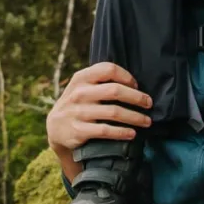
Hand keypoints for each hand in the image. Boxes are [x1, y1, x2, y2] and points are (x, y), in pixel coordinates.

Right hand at [47, 62, 152, 179]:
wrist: (55, 128)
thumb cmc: (77, 104)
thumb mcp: (82, 87)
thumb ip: (100, 81)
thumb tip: (134, 82)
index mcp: (81, 78)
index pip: (108, 69)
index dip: (126, 76)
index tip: (137, 85)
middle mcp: (79, 93)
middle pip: (115, 91)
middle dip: (137, 98)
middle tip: (149, 104)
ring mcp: (78, 112)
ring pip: (114, 112)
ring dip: (135, 117)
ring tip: (147, 121)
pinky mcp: (78, 130)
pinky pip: (106, 130)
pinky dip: (122, 132)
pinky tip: (132, 133)